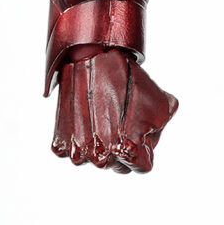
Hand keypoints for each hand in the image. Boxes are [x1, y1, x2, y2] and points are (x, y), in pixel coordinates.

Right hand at [51, 49, 177, 171]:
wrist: (93, 58)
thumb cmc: (129, 80)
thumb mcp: (164, 105)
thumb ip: (162, 130)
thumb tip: (153, 138)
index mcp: (130, 153)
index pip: (141, 166)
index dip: (143, 147)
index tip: (136, 130)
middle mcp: (103, 158)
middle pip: (117, 166)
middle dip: (121, 147)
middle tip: (117, 120)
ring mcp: (79, 153)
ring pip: (94, 159)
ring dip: (97, 144)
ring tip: (100, 116)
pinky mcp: (60, 145)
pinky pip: (71, 152)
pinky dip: (76, 139)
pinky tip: (84, 119)